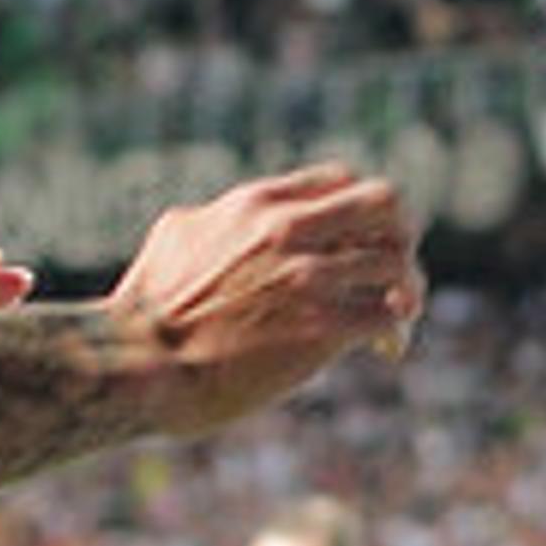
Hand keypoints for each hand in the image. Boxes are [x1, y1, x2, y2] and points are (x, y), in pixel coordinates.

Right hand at [106, 166, 423, 434]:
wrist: (137, 364)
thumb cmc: (144, 311)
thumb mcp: (175, 236)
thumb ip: (213, 219)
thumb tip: (219, 218)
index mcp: (256, 204)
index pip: (344, 180)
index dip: (363, 211)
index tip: (363, 240)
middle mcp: (289, 231)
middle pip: (389, 206)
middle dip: (403, 236)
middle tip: (398, 269)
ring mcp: (309, 279)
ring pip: (398, 264)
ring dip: (407, 291)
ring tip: (400, 316)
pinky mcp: (322, 330)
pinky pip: (388, 317)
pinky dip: (395, 332)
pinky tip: (385, 348)